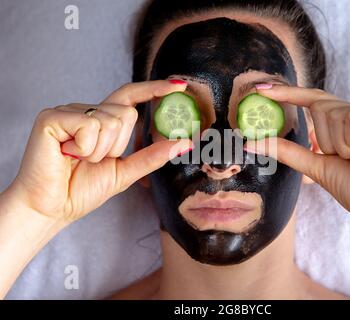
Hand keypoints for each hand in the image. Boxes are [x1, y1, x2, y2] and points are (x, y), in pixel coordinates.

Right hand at [5, 80, 191, 223]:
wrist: (52, 208)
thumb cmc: (82, 190)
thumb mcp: (125, 172)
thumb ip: (152, 156)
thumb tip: (185, 142)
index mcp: (102, 122)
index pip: (131, 97)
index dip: (154, 89)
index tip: (180, 85)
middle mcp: (86, 111)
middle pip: (127, 113)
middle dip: (117, 146)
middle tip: (94, 160)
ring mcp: (69, 111)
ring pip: (110, 120)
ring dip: (100, 150)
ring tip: (78, 159)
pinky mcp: (52, 117)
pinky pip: (89, 125)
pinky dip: (85, 148)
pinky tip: (68, 154)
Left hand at [246, 85, 349, 228]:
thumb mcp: (316, 166)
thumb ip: (286, 150)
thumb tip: (250, 142)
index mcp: (348, 123)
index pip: (314, 100)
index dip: (288, 93)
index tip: (260, 90)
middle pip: (321, 108)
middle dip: (325, 141)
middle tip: (349, 160)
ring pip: (334, 115)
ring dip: (341, 147)